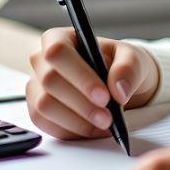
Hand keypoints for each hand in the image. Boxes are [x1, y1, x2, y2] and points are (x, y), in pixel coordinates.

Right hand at [27, 27, 160, 139]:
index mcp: (60, 38)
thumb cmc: (120, 64)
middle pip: (50, 81)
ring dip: (77, 120)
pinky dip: (72, 131)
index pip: (58, 51)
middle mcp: (42, 61)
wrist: (118, 85)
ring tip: (105, 124)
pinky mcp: (37, 111)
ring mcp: (36, 87)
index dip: (80, 75)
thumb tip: (118, 90)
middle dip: (82, 103)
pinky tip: (94, 130)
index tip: (104, 95)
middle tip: (109, 117)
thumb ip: (129, 68)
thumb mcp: (133, 58)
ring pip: (44, 106)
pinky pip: (46, 125)